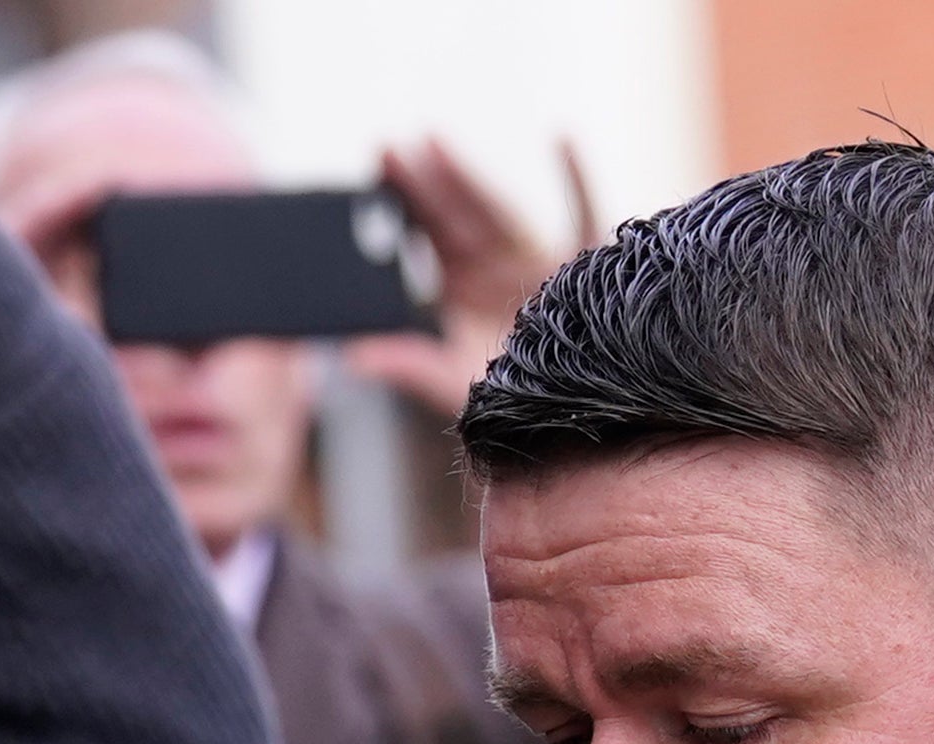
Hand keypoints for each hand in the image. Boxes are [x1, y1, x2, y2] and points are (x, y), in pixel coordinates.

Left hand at [345, 139, 570, 410]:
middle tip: (389, 149)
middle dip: (423, 181)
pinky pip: (581, 212)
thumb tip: (351, 357)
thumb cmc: (514, 399)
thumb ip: (406, 364)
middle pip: (453, 213)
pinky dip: (575, 178)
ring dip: (466, 178)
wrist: (574, 416)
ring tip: (433, 142)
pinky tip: (561, 137)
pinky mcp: (580, 262)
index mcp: (460, 285)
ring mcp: (535, 259)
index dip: (401, 199)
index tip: (377, 164)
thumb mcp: (454, 381)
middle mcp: (494, 265)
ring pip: (497, 210)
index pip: (425, 233)